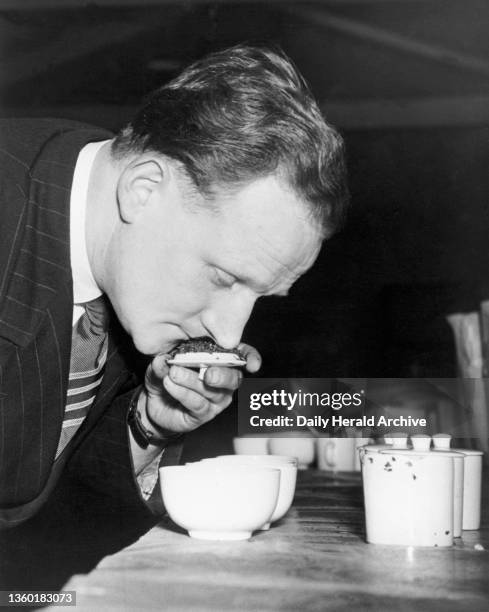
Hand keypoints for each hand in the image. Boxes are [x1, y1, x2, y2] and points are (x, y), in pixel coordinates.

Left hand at [142, 343, 260, 435]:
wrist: (154, 405)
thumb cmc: (166, 377)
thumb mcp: (162, 364)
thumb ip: (163, 361)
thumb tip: (163, 360)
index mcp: (220, 361)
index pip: (242, 356)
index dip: (251, 358)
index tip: (253, 364)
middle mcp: (224, 381)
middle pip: (233, 378)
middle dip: (223, 375)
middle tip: (208, 372)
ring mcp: (216, 399)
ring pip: (211, 390)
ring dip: (192, 381)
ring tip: (174, 373)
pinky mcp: (203, 414)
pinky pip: (197, 403)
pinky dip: (182, 392)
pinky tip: (169, 384)